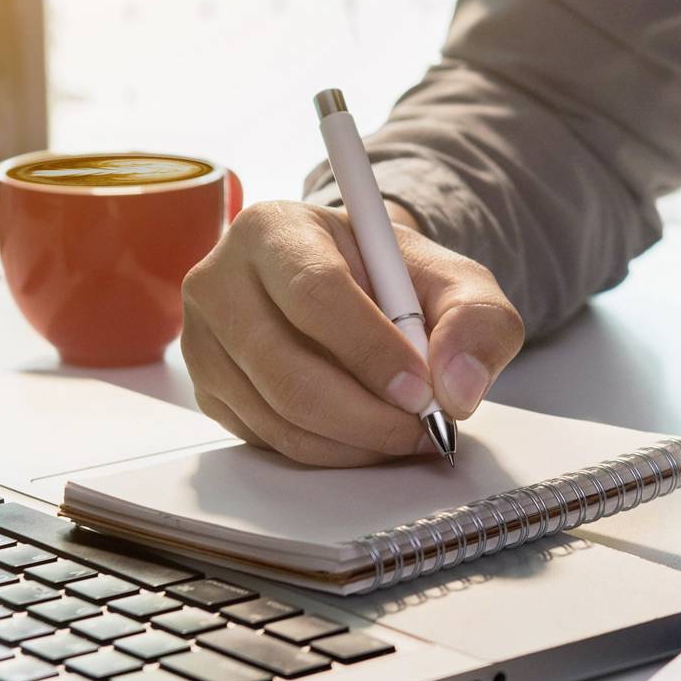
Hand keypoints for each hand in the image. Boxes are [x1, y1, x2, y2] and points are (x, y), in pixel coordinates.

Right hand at [180, 199, 524, 465]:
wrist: (353, 290)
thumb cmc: (393, 279)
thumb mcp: (455, 282)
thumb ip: (476, 320)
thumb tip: (458, 387)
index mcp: (274, 229)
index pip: (315, 294)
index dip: (371, 351)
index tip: (421, 389)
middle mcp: (221, 281)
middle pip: (286, 369)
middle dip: (367, 415)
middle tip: (423, 427)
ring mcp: (203, 340)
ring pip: (277, 415)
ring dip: (353, 441)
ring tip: (404, 431)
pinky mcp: (208, 390)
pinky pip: (268, 440)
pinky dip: (328, 451)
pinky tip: (366, 434)